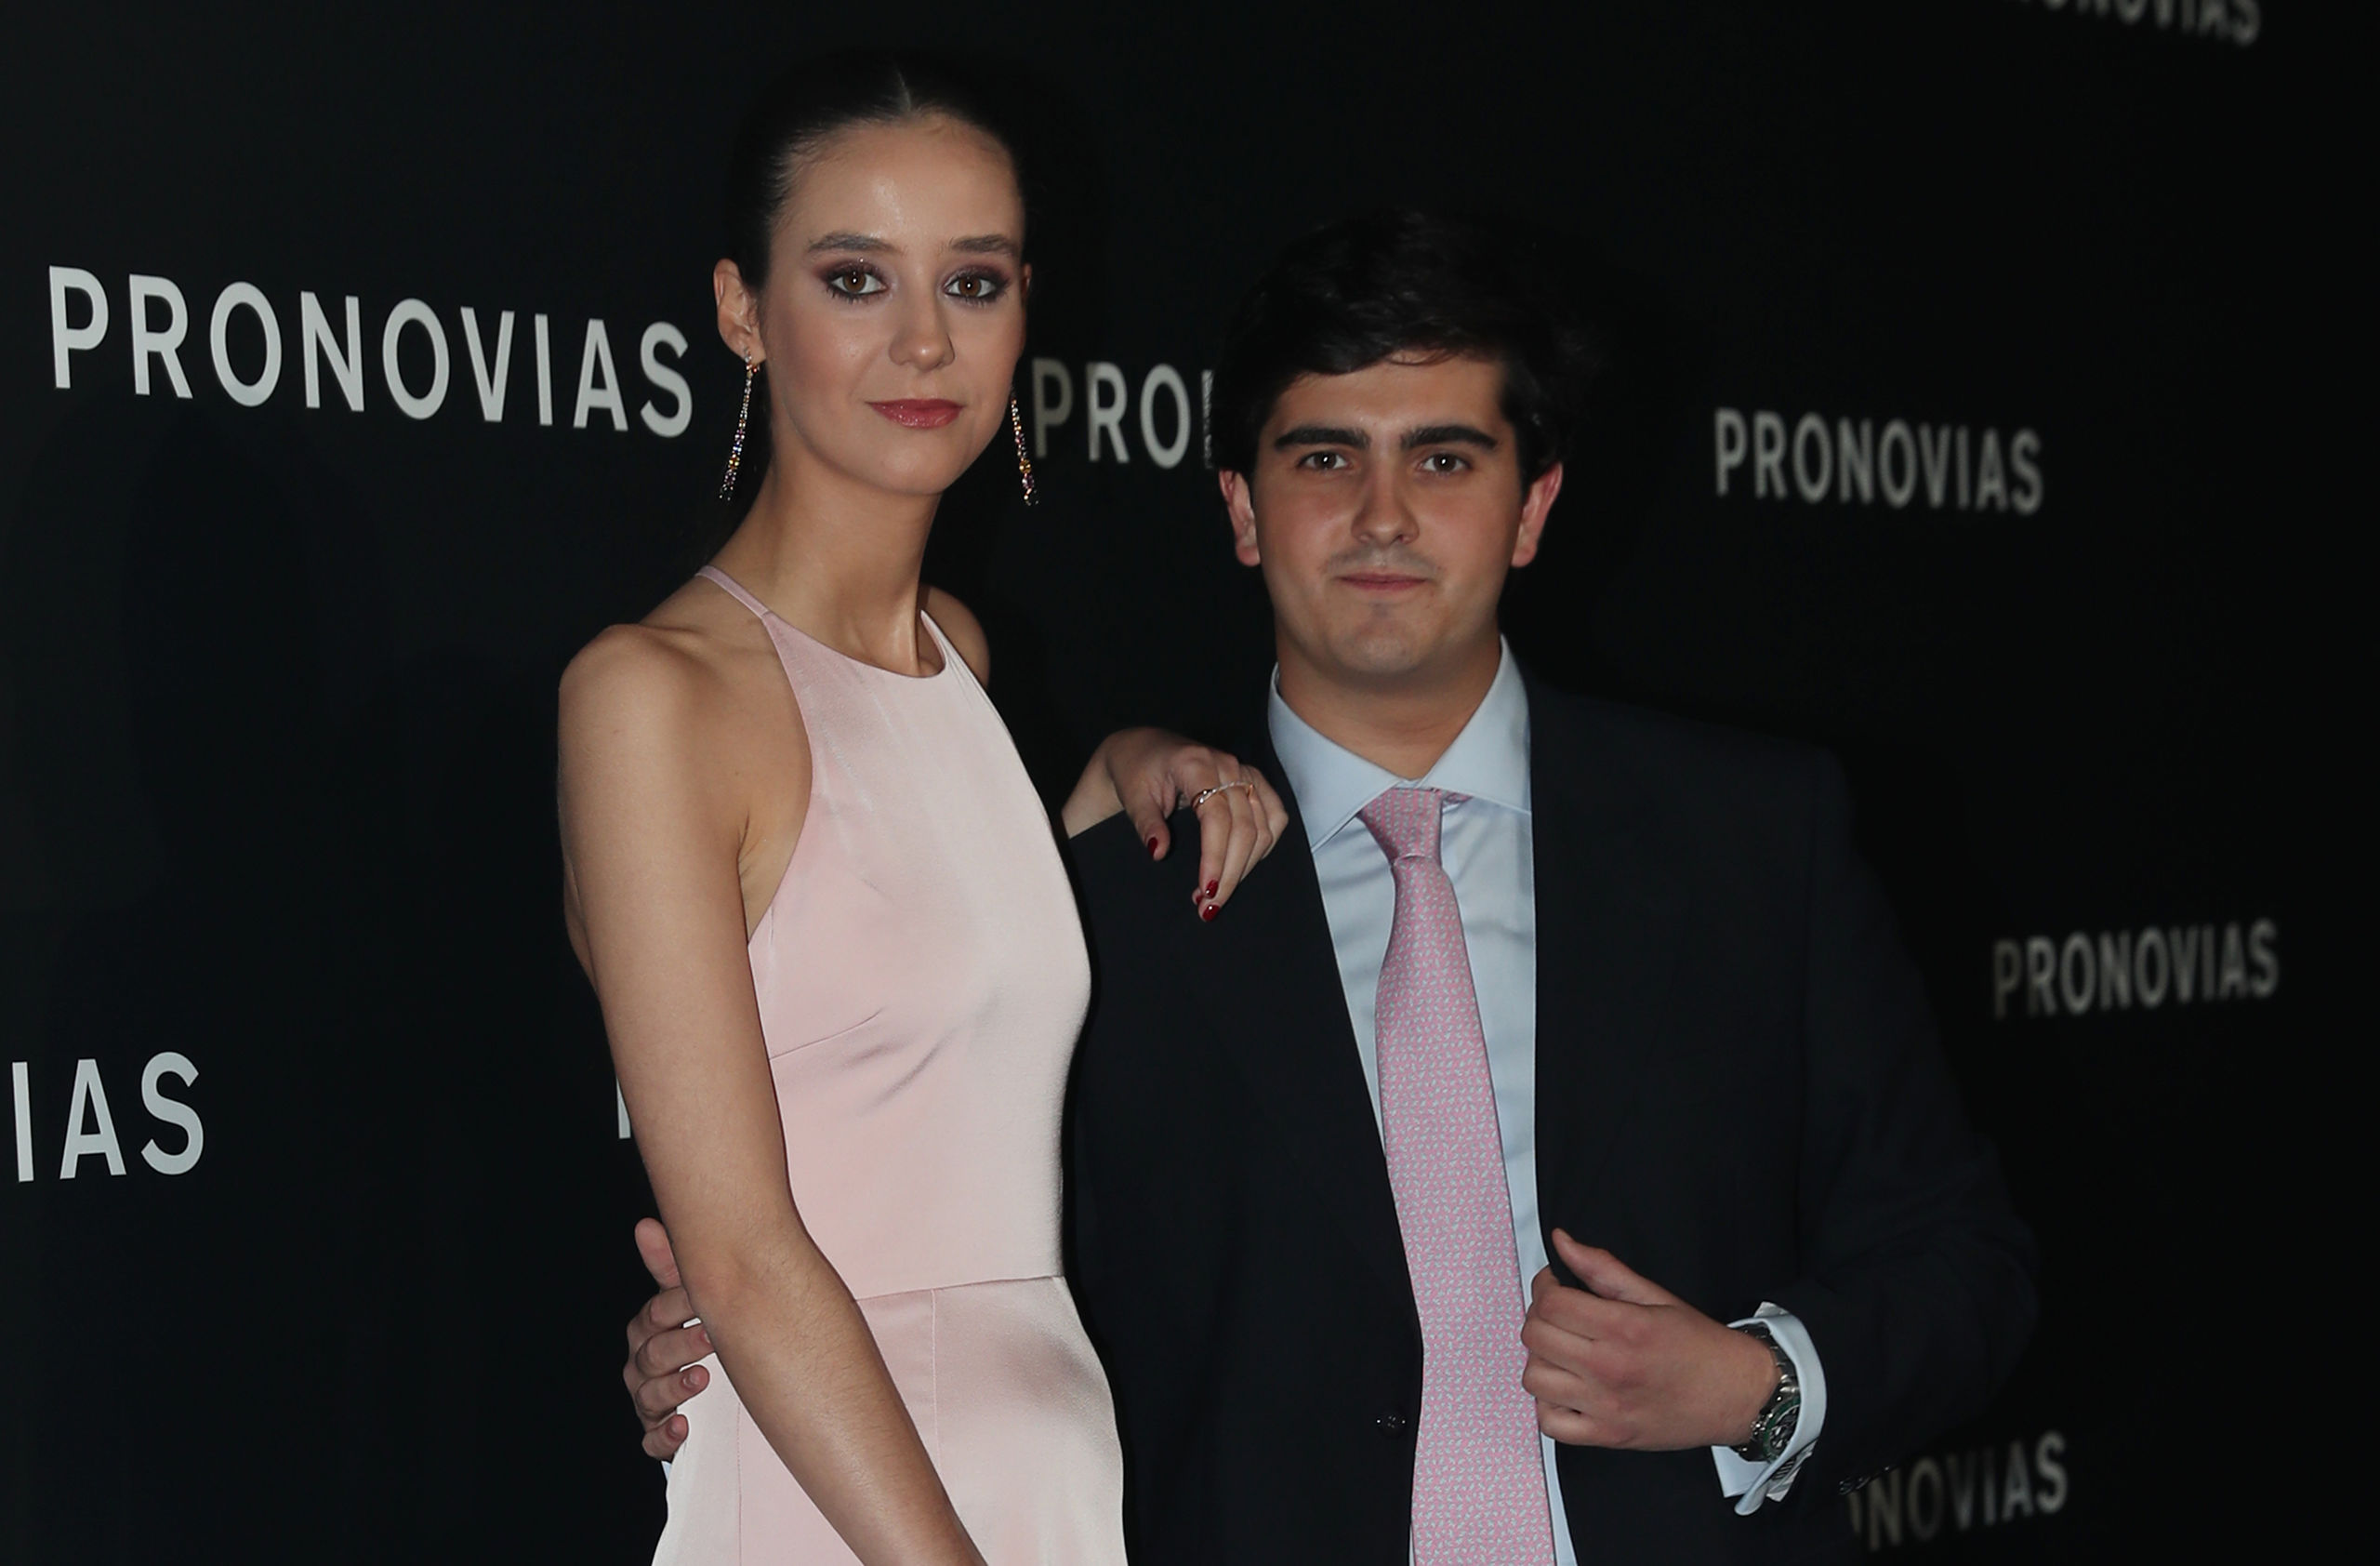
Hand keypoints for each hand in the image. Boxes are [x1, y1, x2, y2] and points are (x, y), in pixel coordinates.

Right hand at [624, 1217, 710, 1460]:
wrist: (714, 1385)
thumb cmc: (694, 1328)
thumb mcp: (687, 1297)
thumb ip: (670, 1265)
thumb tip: (645, 1225)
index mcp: (646, 1329)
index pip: (652, 1317)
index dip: (675, 1307)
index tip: (702, 1298)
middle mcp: (641, 1364)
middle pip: (652, 1356)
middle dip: (680, 1345)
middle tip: (711, 1337)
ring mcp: (647, 1399)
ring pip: (649, 1397)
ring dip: (674, 1388)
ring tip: (702, 1379)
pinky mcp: (659, 1431)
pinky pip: (652, 1440)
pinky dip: (665, 1436)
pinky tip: (683, 1426)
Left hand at [1061, 728, 1289, 917]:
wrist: (1144, 749)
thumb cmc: (1136, 772)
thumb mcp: (1133, 796)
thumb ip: (1146, 823)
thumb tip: (1158, 853)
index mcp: (1195, 763)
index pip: (1216, 816)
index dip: (1215, 856)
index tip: (1205, 890)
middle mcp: (1227, 764)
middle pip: (1244, 827)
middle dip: (1230, 873)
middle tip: (1208, 907)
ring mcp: (1244, 771)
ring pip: (1265, 826)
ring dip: (1247, 866)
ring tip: (1219, 894)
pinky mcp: (1254, 781)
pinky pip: (1275, 816)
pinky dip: (1264, 847)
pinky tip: (1242, 868)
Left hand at [1521, 1229, 1778, 1450]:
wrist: (1739, 1395)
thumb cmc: (1701, 1346)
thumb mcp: (1656, 1296)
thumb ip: (1603, 1268)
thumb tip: (1562, 1242)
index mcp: (1625, 1328)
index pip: (1551, 1303)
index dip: (1544, 1287)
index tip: (1555, 1286)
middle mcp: (1611, 1368)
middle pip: (1535, 1337)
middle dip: (1539, 1317)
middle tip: (1560, 1315)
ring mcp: (1607, 1407)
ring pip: (1534, 1379)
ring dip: (1542, 1360)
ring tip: (1564, 1352)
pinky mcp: (1608, 1436)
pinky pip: (1550, 1423)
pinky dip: (1548, 1405)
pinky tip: (1567, 1389)